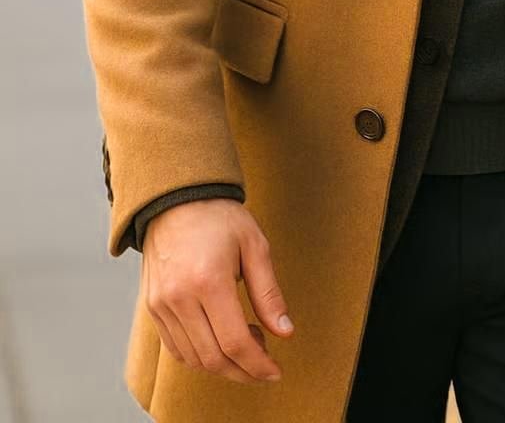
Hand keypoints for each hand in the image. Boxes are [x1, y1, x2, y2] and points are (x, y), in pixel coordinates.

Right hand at [141, 198, 292, 382]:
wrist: (177, 201)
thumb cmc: (220, 219)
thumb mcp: (255, 246)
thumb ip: (269, 292)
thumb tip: (285, 331)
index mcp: (209, 281)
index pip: (235, 342)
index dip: (258, 364)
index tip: (275, 371)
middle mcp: (179, 298)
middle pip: (213, 358)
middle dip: (243, 370)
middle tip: (265, 363)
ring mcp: (161, 305)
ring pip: (193, 358)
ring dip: (223, 365)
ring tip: (246, 344)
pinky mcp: (152, 308)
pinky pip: (176, 348)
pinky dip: (200, 356)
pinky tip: (220, 342)